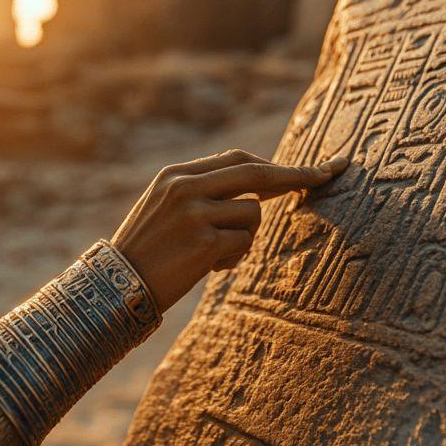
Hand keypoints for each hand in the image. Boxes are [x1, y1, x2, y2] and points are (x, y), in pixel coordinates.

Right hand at [111, 150, 349, 312]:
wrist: (116, 286)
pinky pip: (244, 243)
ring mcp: (196, 213)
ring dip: (245, 237)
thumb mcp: (166, 208)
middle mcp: (186, 187)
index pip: (239, 160)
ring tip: (213, 255)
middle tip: (329, 175)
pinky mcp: (204, 242)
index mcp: (177, 175)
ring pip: (253, 214)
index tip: (311, 169)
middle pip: (257, 173)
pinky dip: (234, 258)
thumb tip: (258, 190)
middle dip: (297, 176)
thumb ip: (205, 191)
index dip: (275, 165)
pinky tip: (208, 268)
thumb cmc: (148, 250)